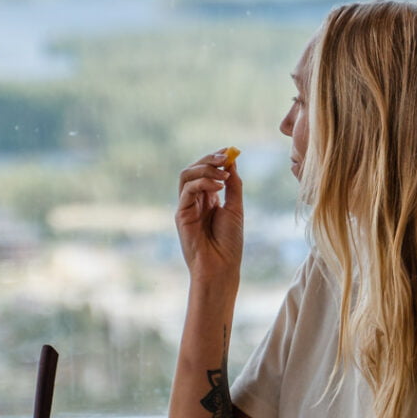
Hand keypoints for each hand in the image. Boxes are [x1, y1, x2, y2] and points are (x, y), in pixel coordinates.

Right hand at [175, 150, 243, 278]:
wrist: (222, 267)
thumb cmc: (229, 242)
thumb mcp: (236, 208)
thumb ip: (234, 184)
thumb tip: (232, 160)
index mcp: (208, 199)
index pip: (207, 171)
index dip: (216, 159)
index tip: (230, 151)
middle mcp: (194, 200)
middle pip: (194, 169)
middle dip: (210, 159)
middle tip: (226, 156)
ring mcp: (186, 207)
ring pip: (186, 175)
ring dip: (205, 168)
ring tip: (224, 173)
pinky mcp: (181, 214)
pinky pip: (187, 190)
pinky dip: (203, 182)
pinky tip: (219, 185)